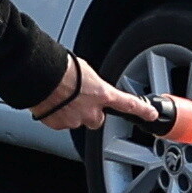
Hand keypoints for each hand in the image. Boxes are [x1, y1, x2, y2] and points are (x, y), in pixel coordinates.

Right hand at [25, 56, 156, 133]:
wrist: (40, 75)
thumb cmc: (60, 68)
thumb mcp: (85, 70)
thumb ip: (93, 85)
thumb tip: (89, 87)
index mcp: (102, 94)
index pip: (129, 104)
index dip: (142, 111)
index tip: (152, 115)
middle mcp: (91, 111)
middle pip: (96, 119)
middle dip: (90, 112)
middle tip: (78, 100)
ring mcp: (75, 120)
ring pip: (77, 121)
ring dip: (71, 112)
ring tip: (60, 97)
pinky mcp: (59, 125)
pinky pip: (61, 122)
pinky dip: (57, 115)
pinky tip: (52, 103)